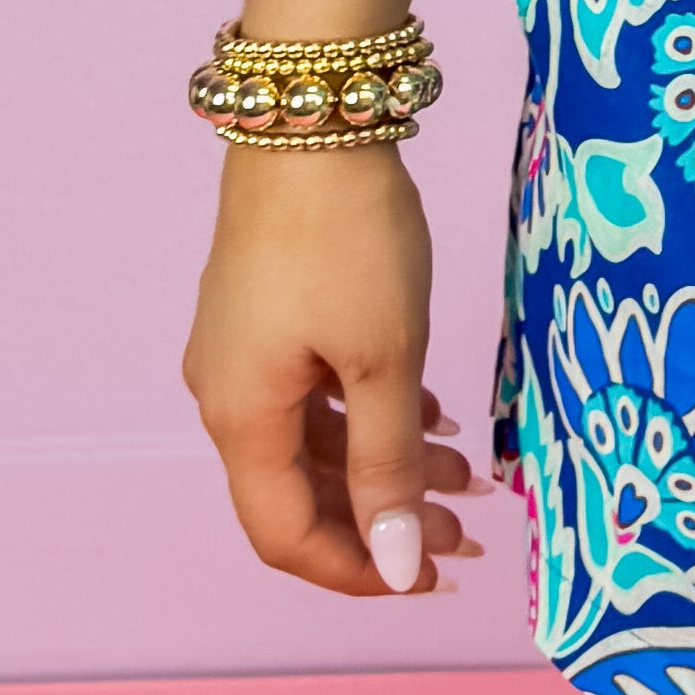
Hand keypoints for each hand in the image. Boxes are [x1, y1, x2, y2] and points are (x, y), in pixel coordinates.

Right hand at [183, 145, 488, 599]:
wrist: (312, 118)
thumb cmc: (347, 241)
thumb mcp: (384, 359)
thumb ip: (388, 465)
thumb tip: (399, 566)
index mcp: (242, 421)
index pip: (287, 536)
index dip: (359, 571)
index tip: (433, 576)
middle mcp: (227, 395)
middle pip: (300, 492)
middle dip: (383, 520)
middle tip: (467, 530)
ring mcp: (243, 350)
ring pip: (314, 439)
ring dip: (385, 463)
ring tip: (466, 473)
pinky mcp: (267, 309)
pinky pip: (314, 390)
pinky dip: (368, 412)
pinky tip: (428, 411)